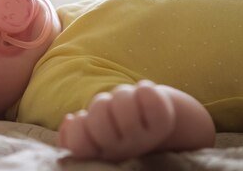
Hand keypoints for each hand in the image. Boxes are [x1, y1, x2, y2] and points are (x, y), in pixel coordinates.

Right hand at [58, 80, 175, 161]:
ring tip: (130, 103)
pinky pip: (146, 95)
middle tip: (112, 109)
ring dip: (123, 95)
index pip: (76, 145)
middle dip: (101, 104)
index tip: (84, 119)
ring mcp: (142, 139)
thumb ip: (78, 129)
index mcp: (100, 153)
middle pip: (97, 117)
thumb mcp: (95, 128)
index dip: (77, 127)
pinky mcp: (163, 124)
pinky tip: (146, 96)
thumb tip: (70, 119)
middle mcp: (121, 151)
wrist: (172, 125)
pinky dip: (145, 89)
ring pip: (120, 101)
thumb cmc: (123, 122)